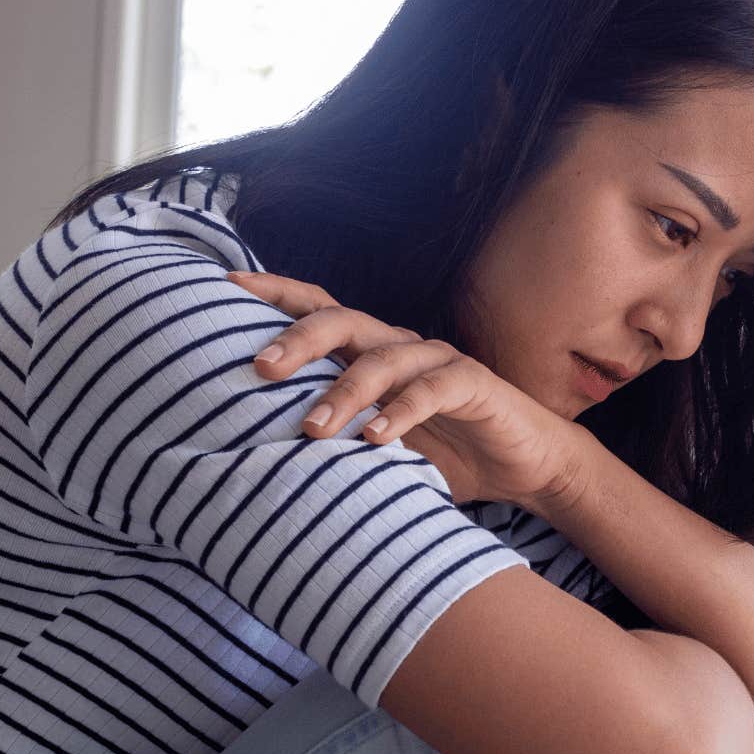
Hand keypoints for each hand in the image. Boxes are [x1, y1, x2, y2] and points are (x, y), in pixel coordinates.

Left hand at [229, 271, 588, 508]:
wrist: (528, 465)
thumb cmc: (448, 454)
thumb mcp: (377, 447)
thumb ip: (334, 441)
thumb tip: (257, 461)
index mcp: (372, 351)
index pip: (319, 309)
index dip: (275, 293)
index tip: (225, 287)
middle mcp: (400, 346)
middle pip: (342, 322)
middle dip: (298, 340)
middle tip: (260, 368)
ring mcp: (437, 361)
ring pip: (382, 359)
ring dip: (344, 393)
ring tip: (313, 430)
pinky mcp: (472, 384)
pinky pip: (431, 390)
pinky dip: (401, 413)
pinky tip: (376, 440)